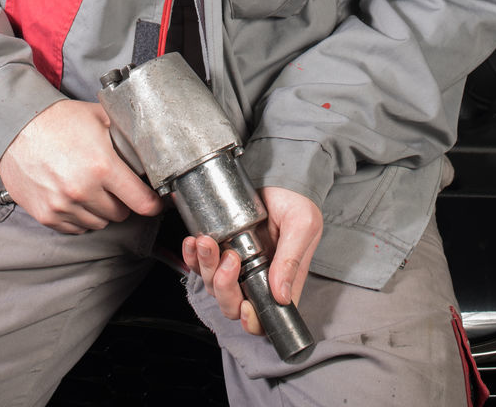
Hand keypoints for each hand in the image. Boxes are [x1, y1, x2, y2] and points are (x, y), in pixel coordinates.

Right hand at [0, 99, 163, 232]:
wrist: (16, 127)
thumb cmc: (58, 120)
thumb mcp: (99, 117)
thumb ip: (126, 133)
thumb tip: (150, 142)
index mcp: (102, 166)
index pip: (141, 201)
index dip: (153, 203)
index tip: (156, 202)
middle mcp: (84, 190)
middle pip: (120, 213)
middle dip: (122, 200)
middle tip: (114, 185)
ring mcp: (63, 206)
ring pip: (98, 223)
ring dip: (100, 210)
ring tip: (92, 188)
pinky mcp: (46, 215)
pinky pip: (75, 228)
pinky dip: (79, 217)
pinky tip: (75, 197)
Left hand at [183, 186, 322, 334]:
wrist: (278, 174)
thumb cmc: (297, 201)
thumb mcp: (302, 226)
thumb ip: (291, 260)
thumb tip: (281, 296)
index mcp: (282, 281)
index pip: (265, 318)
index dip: (252, 321)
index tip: (245, 306)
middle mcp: (257, 277)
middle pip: (233, 305)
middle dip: (225, 287)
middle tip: (230, 258)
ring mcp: (238, 264)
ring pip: (213, 285)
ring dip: (206, 267)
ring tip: (209, 241)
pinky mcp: (222, 246)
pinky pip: (200, 263)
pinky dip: (193, 257)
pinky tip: (195, 242)